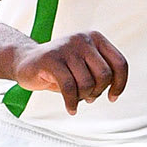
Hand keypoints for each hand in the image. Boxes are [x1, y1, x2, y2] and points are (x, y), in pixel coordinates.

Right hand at [13, 30, 128, 113]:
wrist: (26, 63)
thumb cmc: (61, 69)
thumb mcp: (85, 67)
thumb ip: (102, 74)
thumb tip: (115, 92)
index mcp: (95, 38)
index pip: (119, 63)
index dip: (120, 84)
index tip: (112, 97)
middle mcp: (82, 39)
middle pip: (104, 75)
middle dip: (97, 92)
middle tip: (87, 97)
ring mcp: (66, 47)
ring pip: (87, 83)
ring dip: (82, 97)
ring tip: (75, 99)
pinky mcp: (51, 59)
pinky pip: (69, 88)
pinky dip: (72, 103)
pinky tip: (71, 109)